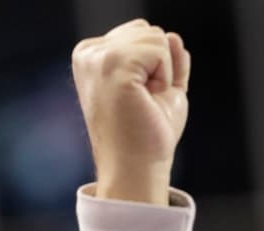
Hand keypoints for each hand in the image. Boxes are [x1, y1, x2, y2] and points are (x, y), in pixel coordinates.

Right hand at [71, 20, 189, 204]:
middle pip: (149, 31)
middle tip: (145, 102)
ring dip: (163, 74)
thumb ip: (169, 61)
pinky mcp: (112, 64)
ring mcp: (98, 56)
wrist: (138, 166)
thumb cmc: (148, 135)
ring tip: (145, 101)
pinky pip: (159, 49)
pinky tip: (147, 99)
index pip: (141, 33)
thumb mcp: (164, 90)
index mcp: (94, 55)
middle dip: (161, 68)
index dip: (157, 67)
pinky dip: (164, 77)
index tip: (142, 98)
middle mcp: (89, 52)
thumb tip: (174, 38)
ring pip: (156, 37)